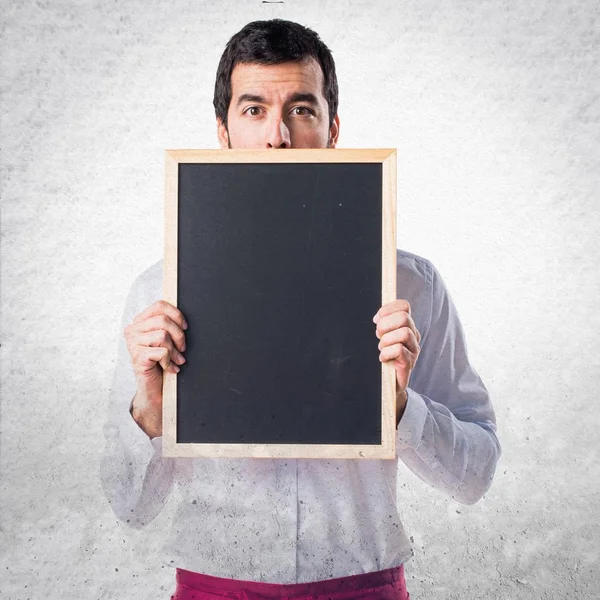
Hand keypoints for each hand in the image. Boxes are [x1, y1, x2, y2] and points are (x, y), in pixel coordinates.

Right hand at [124, 300, 186, 437]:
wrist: (154, 389)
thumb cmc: (161, 362)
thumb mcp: (165, 340)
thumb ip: (168, 325)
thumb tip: (182, 317)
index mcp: (139, 322)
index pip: (159, 305)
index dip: (176, 314)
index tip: (185, 327)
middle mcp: (132, 330)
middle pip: (163, 320)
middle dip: (179, 335)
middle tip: (183, 348)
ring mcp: (133, 344)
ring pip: (163, 336)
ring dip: (175, 351)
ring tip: (177, 360)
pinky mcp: (137, 357)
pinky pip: (162, 352)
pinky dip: (170, 362)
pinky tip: (170, 368)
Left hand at [373, 299, 420, 422]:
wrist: (389, 385)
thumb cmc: (385, 359)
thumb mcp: (383, 338)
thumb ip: (383, 325)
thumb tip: (377, 317)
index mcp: (407, 326)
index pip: (404, 306)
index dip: (388, 309)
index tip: (376, 319)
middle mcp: (413, 336)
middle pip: (404, 317)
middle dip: (385, 324)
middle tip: (378, 336)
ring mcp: (413, 350)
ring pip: (404, 333)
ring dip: (387, 340)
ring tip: (381, 348)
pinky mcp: (409, 363)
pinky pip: (400, 350)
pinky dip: (387, 352)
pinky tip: (382, 358)